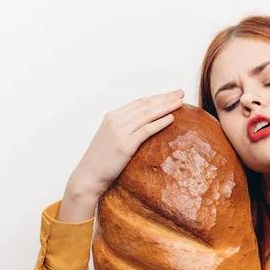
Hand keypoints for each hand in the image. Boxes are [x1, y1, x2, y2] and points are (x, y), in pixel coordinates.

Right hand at [67, 89, 184, 201]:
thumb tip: (143, 126)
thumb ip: (124, 129)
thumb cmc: (101, 161)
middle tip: (180, 93)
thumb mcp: (111, 138)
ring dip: (166, 107)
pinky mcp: (125, 145)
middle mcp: (115, 120)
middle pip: (145, 105)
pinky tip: (171, 118)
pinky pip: (146, 130)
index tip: (171, 94)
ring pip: (147, 115)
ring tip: (180, 103)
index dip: (157, 97)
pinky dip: (160, 123)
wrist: (88, 176)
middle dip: (165, 98)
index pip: (139, 103)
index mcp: (112, 116)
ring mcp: (120, 132)